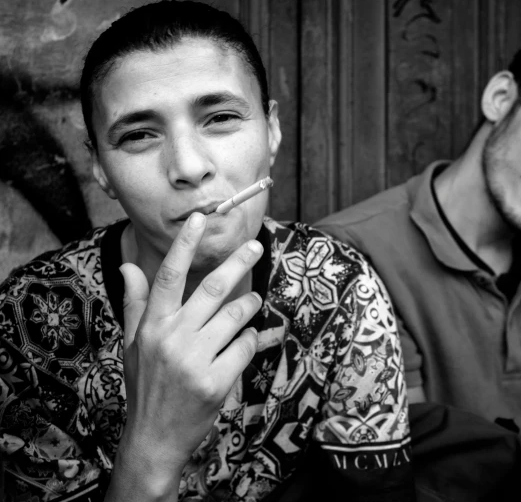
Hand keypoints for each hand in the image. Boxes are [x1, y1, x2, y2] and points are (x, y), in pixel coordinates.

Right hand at [116, 212, 262, 490]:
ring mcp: (194, 360)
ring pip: (236, 316)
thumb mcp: (133, 344)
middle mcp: (172, 338)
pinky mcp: (215, 381)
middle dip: (238, 262)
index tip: (199, 218)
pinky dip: (251, 340)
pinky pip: (245, 347)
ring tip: (252, 302)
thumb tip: (129, 267)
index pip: (168, 275)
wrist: (153, 438)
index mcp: (152, 326)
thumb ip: (136, 304)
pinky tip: (246, 341)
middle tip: (255, 246)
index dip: (185, 244)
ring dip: (249, 305)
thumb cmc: (145, 386)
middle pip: (212, 288)